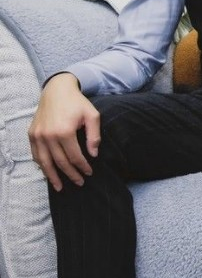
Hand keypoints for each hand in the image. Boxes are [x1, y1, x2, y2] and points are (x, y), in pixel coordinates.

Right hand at [28, 73, 97, 190]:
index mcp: (64, 131)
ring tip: (60, 187)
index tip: (89, 173)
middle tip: (79, 182)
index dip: (83, 167)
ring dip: (52, 176)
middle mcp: (48, 136)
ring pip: (44, 162)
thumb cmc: (77, 103)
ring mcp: (37, 135)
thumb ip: (94, 136)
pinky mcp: (31, 134)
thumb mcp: (92, 115)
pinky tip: (48, 172)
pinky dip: (42, 165)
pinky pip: (35, 154)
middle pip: (60, 162)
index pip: (74, 156)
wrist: (57, 90)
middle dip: (70, 174)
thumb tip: (93, 155)